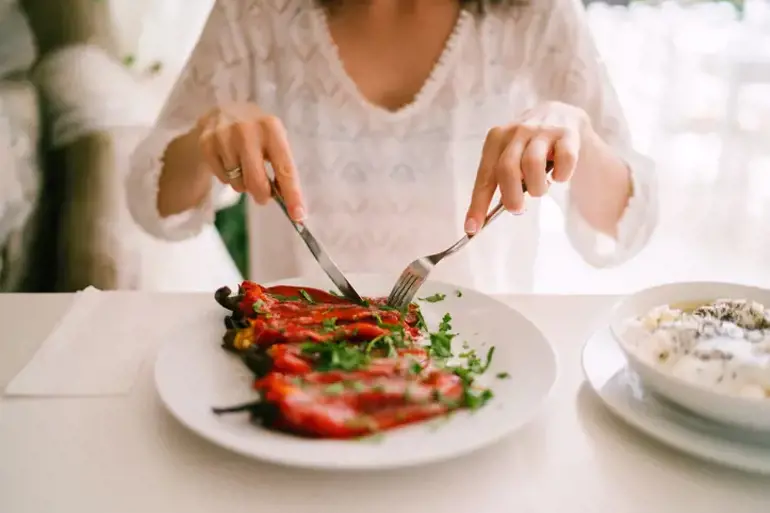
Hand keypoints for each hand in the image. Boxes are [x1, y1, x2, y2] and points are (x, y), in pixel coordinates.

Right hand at [196, 103, 304, 219]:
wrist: (224, 111)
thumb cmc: (258, 133)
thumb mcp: (274, 140)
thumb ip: (281, 167)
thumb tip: (289, 202)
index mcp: (272, 128)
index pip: (285, 168)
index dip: (292, 194)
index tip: (298, 215)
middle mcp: (247, 130)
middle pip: (257, 181)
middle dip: (263, 195)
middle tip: (264, 197)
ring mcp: (224, 136)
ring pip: (238, 183)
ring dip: (244, 184)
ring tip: (244, 167)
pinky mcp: (206, 143)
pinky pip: (222, 179)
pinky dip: (229, 178)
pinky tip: (229, 162)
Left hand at [464, 101, 588, 233]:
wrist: (563, 116)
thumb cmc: (530, 146)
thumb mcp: (511, 156)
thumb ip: (500, 180)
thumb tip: (480, 220)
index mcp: (496, 138)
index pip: (484, 176)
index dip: (478, 204)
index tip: (472, 228)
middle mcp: (517, 131)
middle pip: (507, 169)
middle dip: (511, 197)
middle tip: (517, 209)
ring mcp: (543, 130)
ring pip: (533, 165)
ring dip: (537, 188)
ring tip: (540, 189)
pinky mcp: (567, 133)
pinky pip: (564, 160)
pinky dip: (561, 175)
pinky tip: (559, 177)